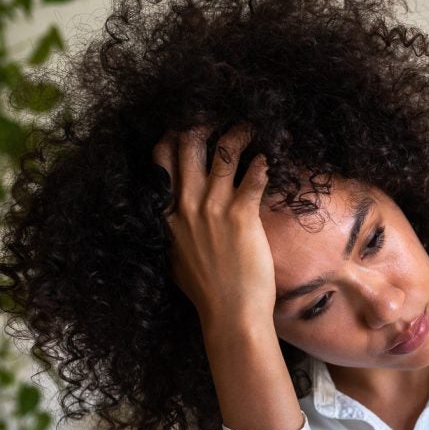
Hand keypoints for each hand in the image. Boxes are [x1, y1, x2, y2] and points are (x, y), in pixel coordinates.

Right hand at [152, 125, 272, 327]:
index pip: (161, 162)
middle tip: (216, 117)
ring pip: (222, 156)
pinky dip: (260, 165)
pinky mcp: (242, 216)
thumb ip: (174, 232)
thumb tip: (175, 220)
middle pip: (188, 148)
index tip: (184, 127)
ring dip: (236, 137)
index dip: (172, 139)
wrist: (229, 313)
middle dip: (202, 126)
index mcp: (166, 214)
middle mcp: (186, 206)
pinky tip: (266, 159)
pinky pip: (252, 178)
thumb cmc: (206, 292)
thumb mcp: (175, 257)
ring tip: (248, 128)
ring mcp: (213, 209)